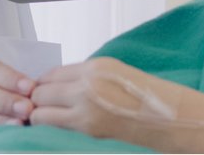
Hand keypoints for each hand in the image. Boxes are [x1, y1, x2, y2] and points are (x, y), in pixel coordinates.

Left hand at [29, 58, 175, 142]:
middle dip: (38, 100)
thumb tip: (52, 83)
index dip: (42, 83)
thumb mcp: (110, 71)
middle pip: (40, 93)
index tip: (42, 90)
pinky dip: (50, 129)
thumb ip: (81, 75)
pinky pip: (55, 129)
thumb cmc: (141, 94)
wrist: (165, 117)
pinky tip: (57, 128)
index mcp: (93, 69)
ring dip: (40, 116)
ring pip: (41, 114)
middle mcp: (87, 88)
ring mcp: (86, 112)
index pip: (50, 74)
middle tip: (41, 106)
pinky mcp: (88, 132)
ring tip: (47, 119)